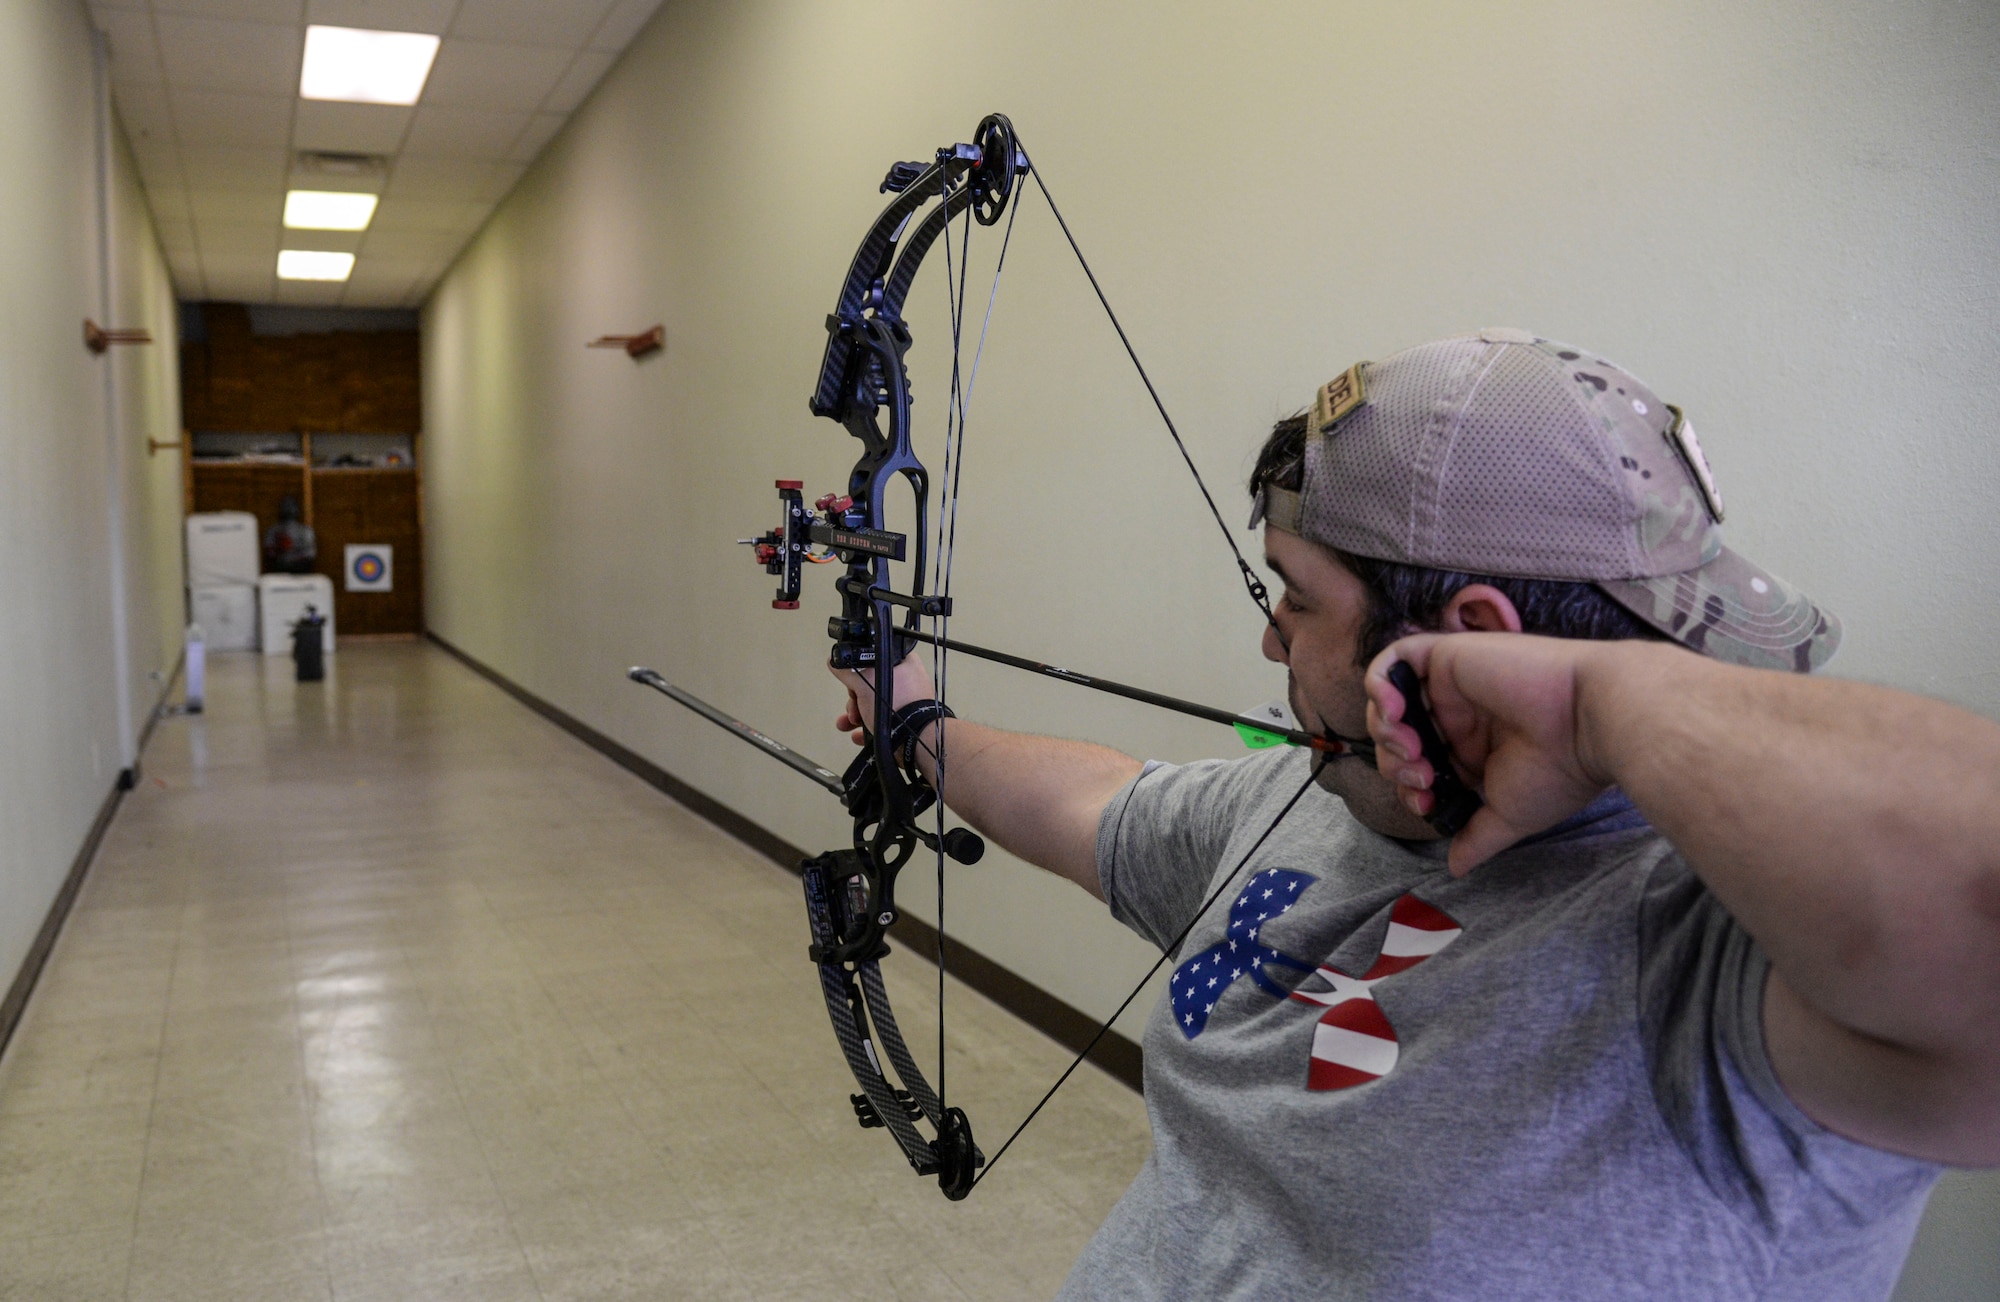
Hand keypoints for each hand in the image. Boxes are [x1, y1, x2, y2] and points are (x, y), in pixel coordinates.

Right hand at [832, 651, 937, 747]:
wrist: (913, 739)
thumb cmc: (895, 705)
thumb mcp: (864, 683)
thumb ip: (848, 672)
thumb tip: (834, 662)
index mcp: (905, 664)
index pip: (874, 663)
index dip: (858, 674)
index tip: (852, 686)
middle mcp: (909, 682)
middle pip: (871, 687)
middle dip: (855, 700)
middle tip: (853, 708)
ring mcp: (907, 703)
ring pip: (874, 706)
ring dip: (856, 715)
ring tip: (847, 724)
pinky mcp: (904, 722)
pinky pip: (882, 722)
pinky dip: (867, 728)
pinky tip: (857, 735)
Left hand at [1364, 633, 1613, 875]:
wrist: (1588, 725)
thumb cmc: (1559, 771)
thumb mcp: (1509, 815)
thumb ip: (1477, 836)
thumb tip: (1455, 869)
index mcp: (1473, 748)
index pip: (1416, 765)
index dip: (1407, 787)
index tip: (1426, 803)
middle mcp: (1460, 714)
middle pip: (1396, 735)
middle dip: (1394, 763)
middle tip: (1421, 776)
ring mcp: (1453, 684)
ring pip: (1388, 700)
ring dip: (1385, 730)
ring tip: (1413, 747)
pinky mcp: (1449, 656)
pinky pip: (1393, 658)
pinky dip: (1379, 685)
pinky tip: (1396, 712)